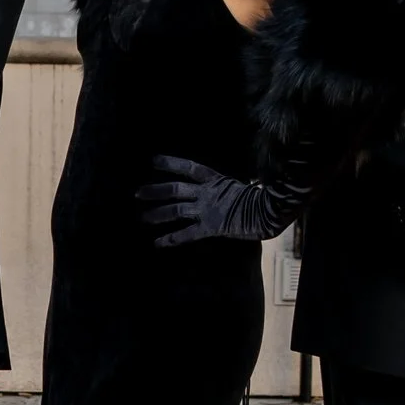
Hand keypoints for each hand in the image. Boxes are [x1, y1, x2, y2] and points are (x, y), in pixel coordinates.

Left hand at [137, 156, 303, 247]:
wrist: (266, 212)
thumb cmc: (256, 199)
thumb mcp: (236, 185)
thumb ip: (221, 186)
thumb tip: (213, 187)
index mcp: (214, 180)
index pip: (188, 167)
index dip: (170, 163)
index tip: (153, 161)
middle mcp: (206, 193)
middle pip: (175, 189)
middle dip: (155, 191)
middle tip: (137, 194)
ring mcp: (206, 209)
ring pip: (176, 210)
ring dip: (157, 214)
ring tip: (142, 218)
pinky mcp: (209, 227)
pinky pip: (186, 233)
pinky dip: (171, 239)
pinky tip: (157, 243)